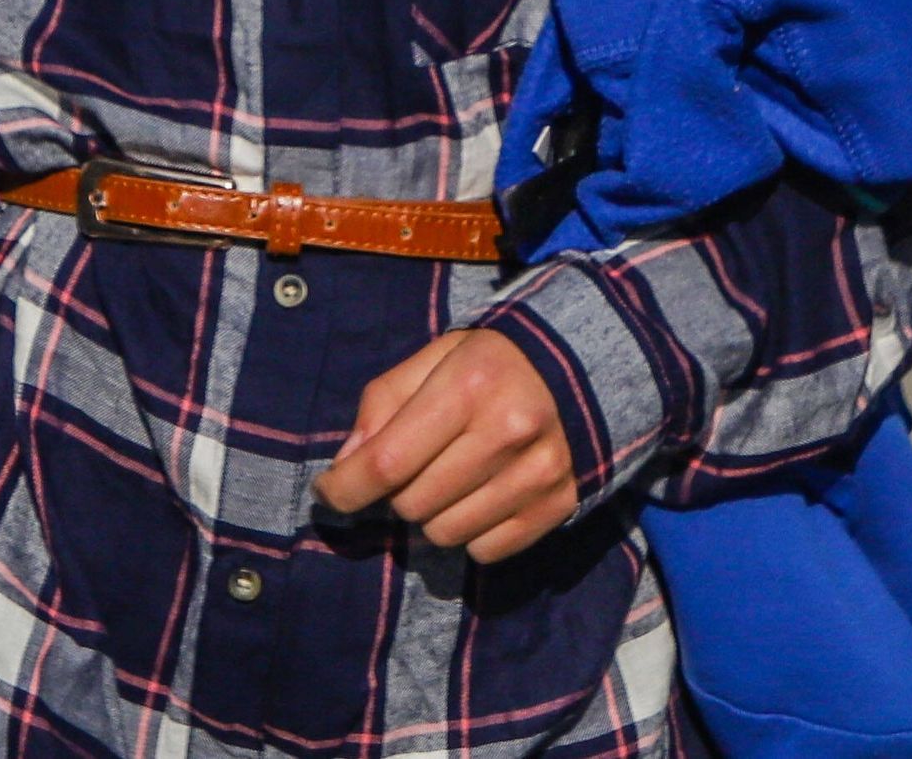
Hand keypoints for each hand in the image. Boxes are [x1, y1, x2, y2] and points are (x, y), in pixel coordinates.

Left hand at [312, 328, 579, 564]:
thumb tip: (347, 467)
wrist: (582, 369)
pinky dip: (471, 533)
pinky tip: (482, 495)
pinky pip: (485, 551)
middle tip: (413, 465)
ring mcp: (537, 474)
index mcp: (468, 386)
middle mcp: (507, 431)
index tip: (328, 491)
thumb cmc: (490, 363)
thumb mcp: (433, 359)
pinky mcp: (557, 506)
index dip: (344, 488)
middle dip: (396, 492)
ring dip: (432, 515)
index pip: (386, 462)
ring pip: (445, 534)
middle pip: (412, 504)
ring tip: (450, 478)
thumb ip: (383, 404)